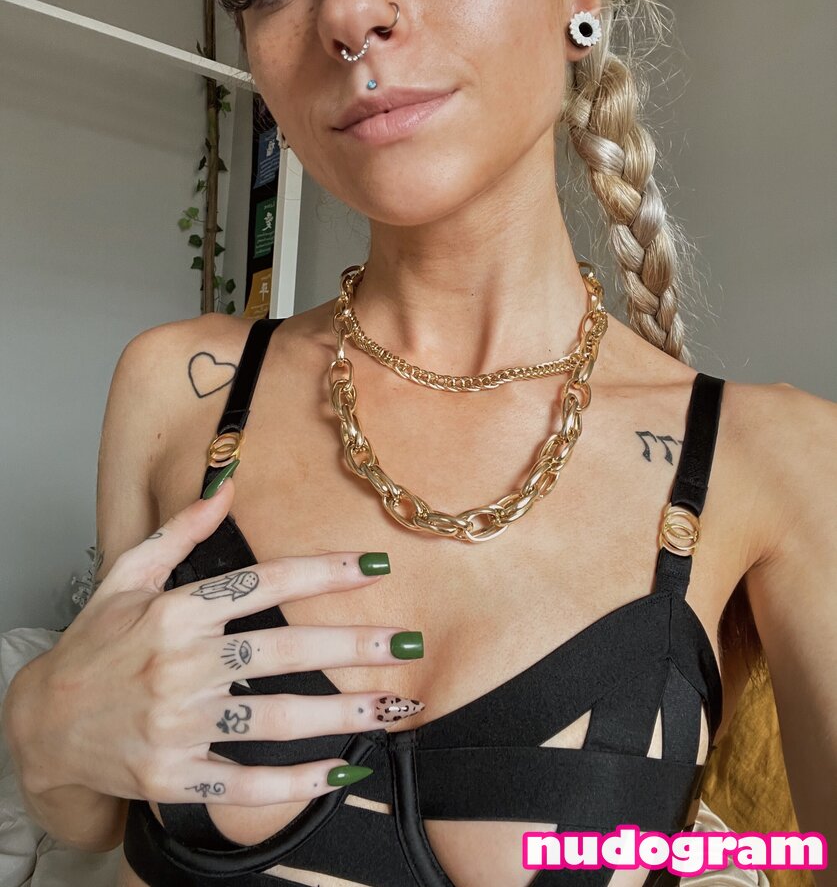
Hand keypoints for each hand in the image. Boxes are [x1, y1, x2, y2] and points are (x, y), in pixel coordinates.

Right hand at [17, 478, 423, 807]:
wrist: (41, 726)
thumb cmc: (90, 647)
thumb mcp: (125, 577)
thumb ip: (177, 532)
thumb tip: (223, 487)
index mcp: (175, 612)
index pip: (262, 583)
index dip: (322, 572)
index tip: (374, 566)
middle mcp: (180, 666)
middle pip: (284, 650)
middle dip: (353, 645)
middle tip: (409, 641)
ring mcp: (178, 724)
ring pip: (276, 717)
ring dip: (342, 712)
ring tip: (394, 705)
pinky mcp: (175, 776)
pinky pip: (244, 782)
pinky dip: (294, 781)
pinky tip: (341, 770)